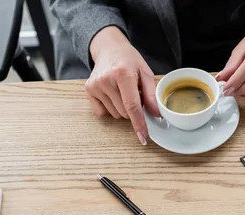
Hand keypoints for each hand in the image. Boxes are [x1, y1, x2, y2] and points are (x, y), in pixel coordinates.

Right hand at [86, 26, 159, 144]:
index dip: (139, 123)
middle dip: (132, 109)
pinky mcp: (88, 90)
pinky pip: (103, 112)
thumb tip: (156, 115)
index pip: (132, 106)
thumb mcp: (145, 73)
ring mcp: (95, 86)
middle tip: (133, 92)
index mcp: (123, 74)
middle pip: (125, 113)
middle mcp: (106, 80)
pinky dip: (110, 107)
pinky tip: (111, 94)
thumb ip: (151, 95)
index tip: (143, 137)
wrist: (108, 48)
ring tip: (121, 90)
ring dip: (122, 108)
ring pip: (115, 114)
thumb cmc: (129, 60)